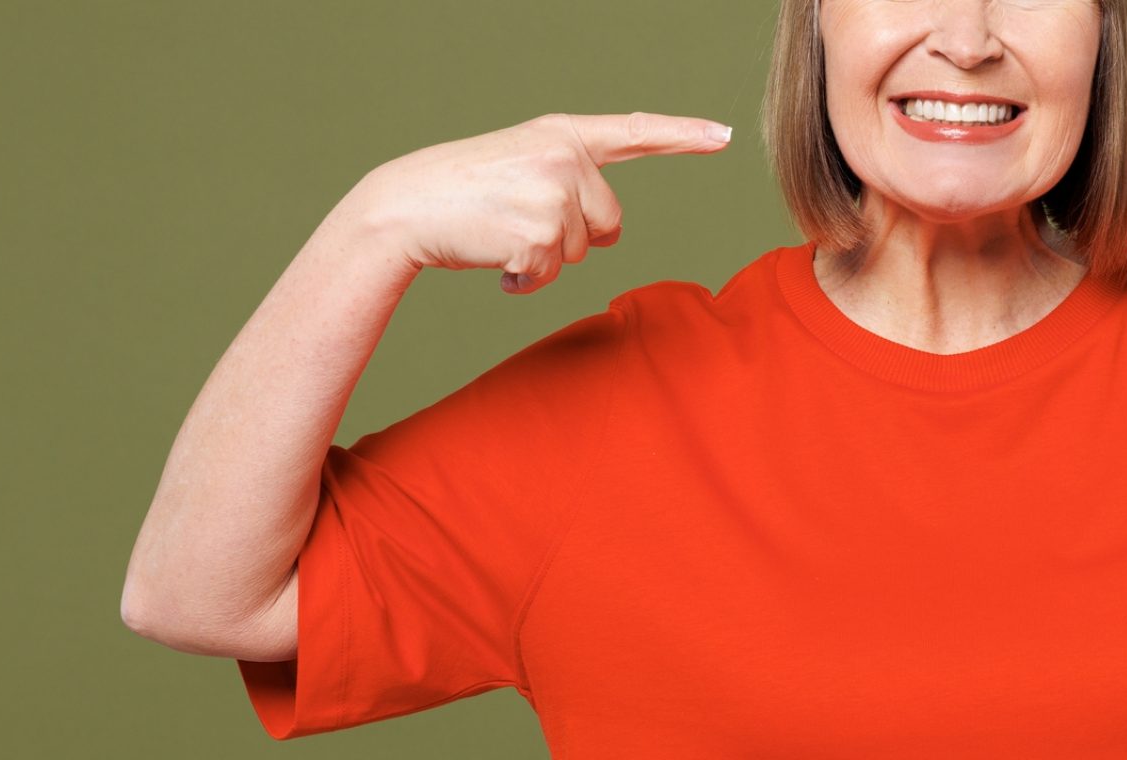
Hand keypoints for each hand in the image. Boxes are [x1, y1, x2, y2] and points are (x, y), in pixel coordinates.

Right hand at [345, 112, 732, 293]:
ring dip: (544, 258)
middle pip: (610, 222)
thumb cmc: (461, 193)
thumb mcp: (522, 166)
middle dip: (573, 237)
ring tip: (500, 234)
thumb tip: (611, 234)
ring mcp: (554, 194)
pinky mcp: (541, 232)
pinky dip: (526, 278)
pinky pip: (553, 274)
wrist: (403, 207)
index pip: (635, 133)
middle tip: (517, 222)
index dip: (683, 136)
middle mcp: (565, 157)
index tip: (723, 136)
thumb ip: (572, 183)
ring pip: (581, 252)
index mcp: (562, 134)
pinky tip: (495, 257)